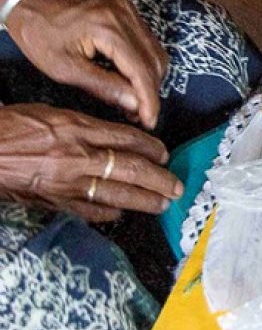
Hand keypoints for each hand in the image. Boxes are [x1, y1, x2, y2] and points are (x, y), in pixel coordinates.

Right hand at [0, 104, 181, 221]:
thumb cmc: (12, 127)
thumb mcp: (52, 115)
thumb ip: (86, 126)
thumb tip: (117, 138)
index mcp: (77, 128)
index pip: (127, 139)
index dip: (151, 147)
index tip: (165, 153)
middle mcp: (77, 156)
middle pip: (130, 169)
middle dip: (159, 179)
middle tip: (177, 186)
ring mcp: (66, 182)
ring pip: (116, 194)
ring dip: (144, 200)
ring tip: (162, 204)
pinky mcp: (54, 201)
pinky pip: (89, 210)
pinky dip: (108, 213)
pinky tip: (122, 214)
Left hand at [5, 0, 166, 129]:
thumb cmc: (37, 29)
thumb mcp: (63, 67)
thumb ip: (103, 87)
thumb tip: (134, 105)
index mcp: (108, 28)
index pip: (142, 71)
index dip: (149, 100)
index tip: (150, 121)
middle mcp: (125, 15)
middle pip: (155, 62)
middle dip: (150, 92)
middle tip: (139, 114)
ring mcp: (128, 10)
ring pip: (156, 52)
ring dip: (149, 79)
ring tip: (134, 99)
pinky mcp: (127, 10)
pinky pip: (147, 41)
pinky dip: (144, 63)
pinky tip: (131, 78)